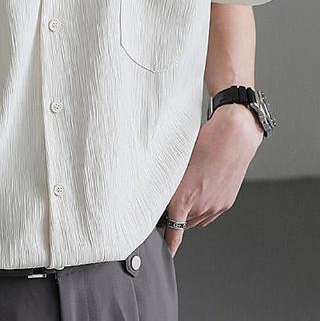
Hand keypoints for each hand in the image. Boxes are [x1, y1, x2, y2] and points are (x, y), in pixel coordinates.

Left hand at [160, 104, 263, 256]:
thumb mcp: (175, 161)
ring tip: (184, 195)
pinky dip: (201, 208)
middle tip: (164, 207)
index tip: (163, 251)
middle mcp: (200, 206)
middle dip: (173, 219)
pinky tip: (198, 191)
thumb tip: (156, 188)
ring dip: (188, 214)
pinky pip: (209, 213)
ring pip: (196, 220)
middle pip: (182, 224)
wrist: (233, 137)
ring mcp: (215, 206)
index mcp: (184, 197)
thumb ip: (166, 181)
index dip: (168, 244)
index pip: (173, 231)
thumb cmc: (203, 142)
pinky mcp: (226, 203)